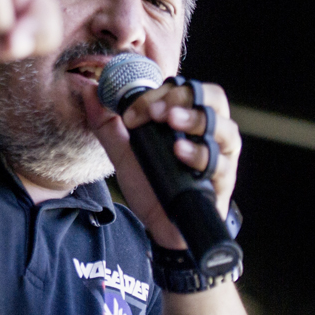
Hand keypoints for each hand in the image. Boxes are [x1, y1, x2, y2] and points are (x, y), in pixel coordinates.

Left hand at [84, 79, 240, 248]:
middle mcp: (210, 133)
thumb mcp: (124, 152)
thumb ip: (106, 124)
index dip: (159, 93)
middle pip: (212, 98)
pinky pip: (221, 165)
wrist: (161, 226)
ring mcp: (220, 157)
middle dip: (182, 98)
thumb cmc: (151, 184)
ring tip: (171, 121)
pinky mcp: (222, 183)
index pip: (185, 89)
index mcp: (189, 118)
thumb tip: (90, 92)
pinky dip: (201, 154)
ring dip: (195, 119)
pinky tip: (180, 152)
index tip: (132, 110)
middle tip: (155, 111)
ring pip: (224, 128)